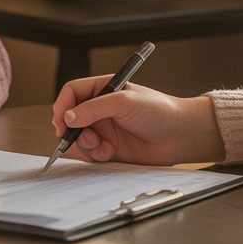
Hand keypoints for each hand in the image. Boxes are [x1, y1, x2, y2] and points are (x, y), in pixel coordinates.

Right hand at [50, 76, 224, 165]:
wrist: (181, 136)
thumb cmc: (159, 110)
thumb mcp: (124, 102)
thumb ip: (93, 108)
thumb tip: (68, 116)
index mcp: (104, 89)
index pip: (73, 92)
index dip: (63, 104)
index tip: (61, 119)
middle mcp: (102, 109)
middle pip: (72, 117)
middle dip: (71, 128)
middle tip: (73, 136)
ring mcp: (106, 129)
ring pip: (80, 137)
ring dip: (86, 143)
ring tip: (100, 145)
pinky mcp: (111, 148)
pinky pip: (92, 153)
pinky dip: (96, 154)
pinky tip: (110, 152)